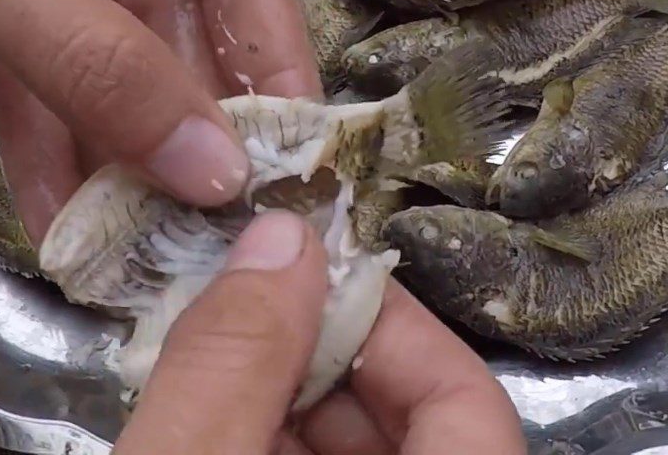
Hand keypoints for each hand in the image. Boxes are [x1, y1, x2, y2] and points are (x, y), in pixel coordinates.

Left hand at [0, 0, 319, 240]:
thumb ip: (89, 59)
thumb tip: (210, 167)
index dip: (266, 41)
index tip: (295, 139)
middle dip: (181, 105)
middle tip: (216, 206)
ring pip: (109, 32)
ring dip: (115, 134)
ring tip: (142, 229)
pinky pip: (43, 46)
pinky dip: (51, 124)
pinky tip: (65, 207)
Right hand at [115, 212, 526, 454]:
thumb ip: (228, 362)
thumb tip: (279, 236)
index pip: (465, 403)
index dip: (383, 322)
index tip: (301, 272)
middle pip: (405, 414)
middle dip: (314, 347)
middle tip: (236, 303)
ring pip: (345, 440)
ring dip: (279, 388)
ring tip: (206, 348)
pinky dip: (263, 430)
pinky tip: (204, 405)